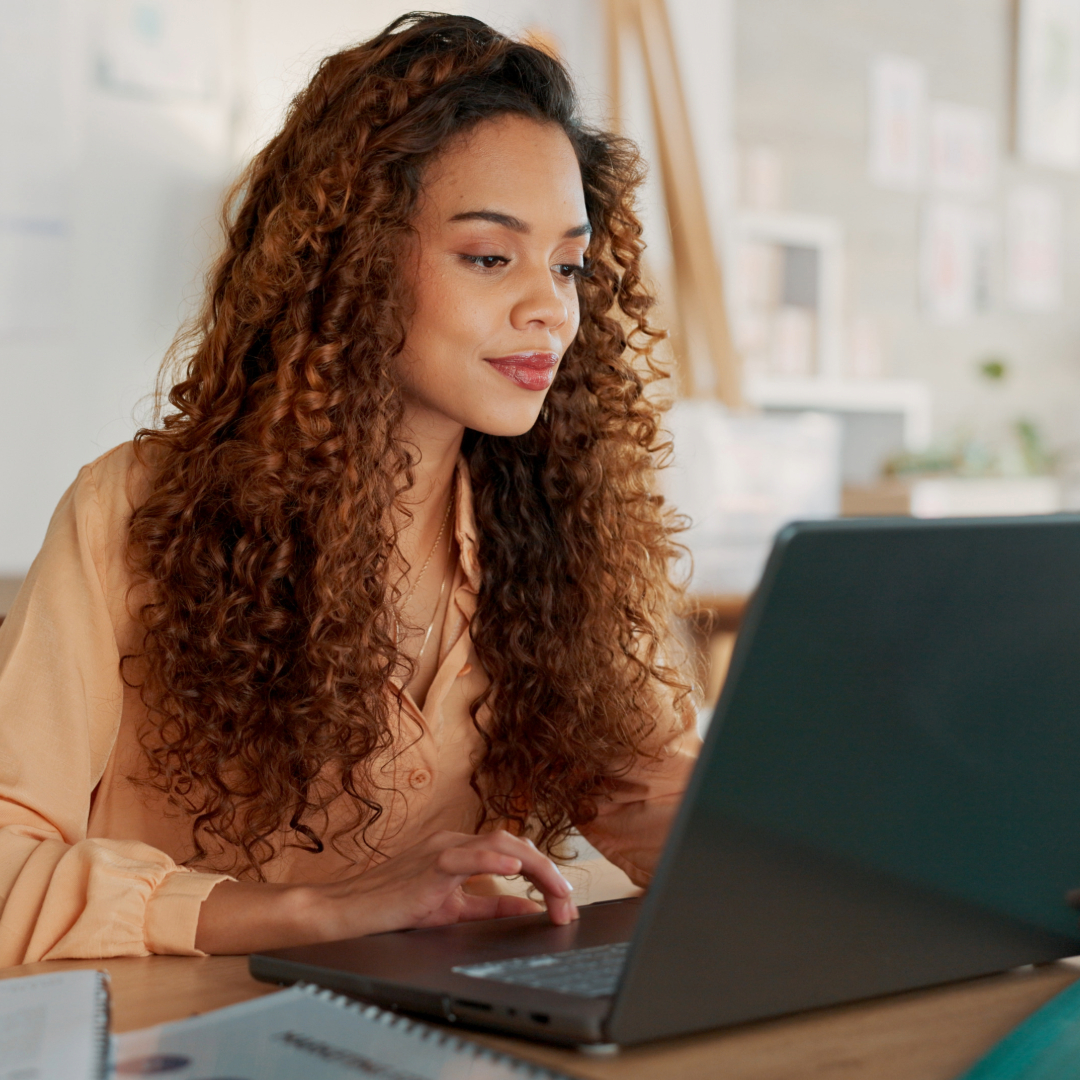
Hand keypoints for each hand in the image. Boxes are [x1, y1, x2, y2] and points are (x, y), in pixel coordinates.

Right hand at [194, 829, 577, 954]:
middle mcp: (455, 842)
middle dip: (548, 872)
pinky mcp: (428, 865)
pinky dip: (493, 859)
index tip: (564, 901)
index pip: (515, 853)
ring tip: (558, 890)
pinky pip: (466, 857)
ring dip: (535, 868)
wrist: (347, 911)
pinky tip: (514, 868)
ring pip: (500, 845)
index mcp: (461, 850)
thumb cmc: (392, 907)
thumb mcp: (452, 908)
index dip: (545, 874)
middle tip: (569, 903)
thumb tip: (527, 908)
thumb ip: (489, 906)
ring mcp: (442, 849)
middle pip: (515, 844)